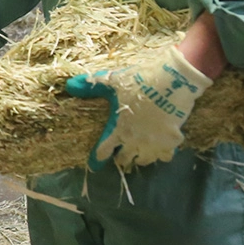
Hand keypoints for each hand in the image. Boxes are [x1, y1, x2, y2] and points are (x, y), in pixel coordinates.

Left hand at [65, 46, 212, 170]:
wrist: (174, 80)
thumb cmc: (139, 81)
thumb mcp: (112, 81)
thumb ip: (90, 87)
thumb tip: (69, 86)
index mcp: (118, 129)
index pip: (103, 151)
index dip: (97, 159)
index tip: (94, 164)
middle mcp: (135, 141)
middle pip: (125, 159)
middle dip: (121, 158)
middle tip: (120, 155)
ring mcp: (155, 143)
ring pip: (145, 161)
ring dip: (140, 158)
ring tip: (139, 153)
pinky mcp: (173, 141)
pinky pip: (166, 156)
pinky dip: (162, 154)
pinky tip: (161, 147)